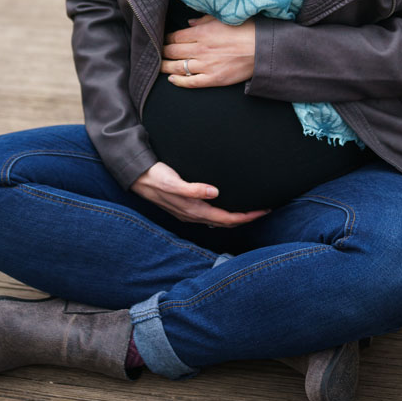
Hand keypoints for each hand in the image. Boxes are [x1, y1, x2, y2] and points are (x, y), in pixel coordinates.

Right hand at [131, 161, 268, 226]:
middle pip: (226, 223)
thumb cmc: (155, 177)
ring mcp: (189, 213)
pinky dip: (224, 214)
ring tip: (251, 210)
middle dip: (246, 218)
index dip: (246, 217)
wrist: (137, 178)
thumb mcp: (173, 181)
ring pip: (218, 221)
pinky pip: (210, 216)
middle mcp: (193, 215)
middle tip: (264, 210)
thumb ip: (192, 189)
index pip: (226, 219)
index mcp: (193, 211)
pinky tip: (227, 207)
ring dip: (236, 217)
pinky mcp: (186, 207)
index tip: (262, 210)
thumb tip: (214, 192)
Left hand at [161, 14, 255, 87]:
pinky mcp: (213, 79)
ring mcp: (206, 66)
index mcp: (202, 33)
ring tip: (158, 65)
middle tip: (156, 52)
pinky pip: (191, 82)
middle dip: (162, 51)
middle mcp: (200, 49)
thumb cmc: (247, 29)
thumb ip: (204, 20)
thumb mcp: (224, 18)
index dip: (166, 38)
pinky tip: (172, 79)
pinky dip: (179, 81)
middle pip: (173, 51)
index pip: (175, 36)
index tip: (162, 39)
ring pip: (177, 67)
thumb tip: (189, 23)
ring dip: (165, 66)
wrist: (263, 49)